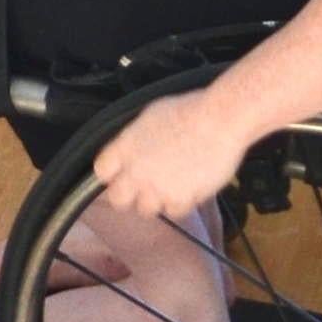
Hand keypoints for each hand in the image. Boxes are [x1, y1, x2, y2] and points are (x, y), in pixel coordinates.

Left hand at [91, 90, 250, 227]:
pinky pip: (174, 212)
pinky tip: (189, 189)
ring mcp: (157, 187)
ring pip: (146, 210)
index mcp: (126, 146)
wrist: (219, 120)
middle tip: (141, 190)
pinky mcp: (180, 199)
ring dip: (156, 201)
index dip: (111, 174)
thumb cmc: (191, 109)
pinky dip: (182, 204)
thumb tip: (134, 147)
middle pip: (117, 199)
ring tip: (171, 187)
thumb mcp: (151, 115)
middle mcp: (136, 170)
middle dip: (127, 197)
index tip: (118, 175)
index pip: (102, 170)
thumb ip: (136, 137)